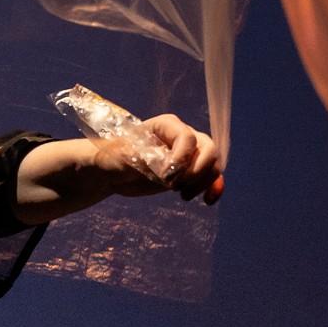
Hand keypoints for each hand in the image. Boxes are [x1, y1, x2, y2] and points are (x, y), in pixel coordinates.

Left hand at [95, 115, 223, 204]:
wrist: (113, 172)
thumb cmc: (115, 157)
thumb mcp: (127, 156)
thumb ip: (150, 158)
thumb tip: (171, 170)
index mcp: (167, 125)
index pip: (187, 138)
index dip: (182, 159)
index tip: (165, 178)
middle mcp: (182, 135)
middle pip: (208, 149)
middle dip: (197, 172)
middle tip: (176, 187)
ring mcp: (188, 153)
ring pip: (212, 164)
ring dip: (203, 182)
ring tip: (182, 195)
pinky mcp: (189, 170)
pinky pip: (211, 176)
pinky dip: (214, 187)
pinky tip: (208, 201)